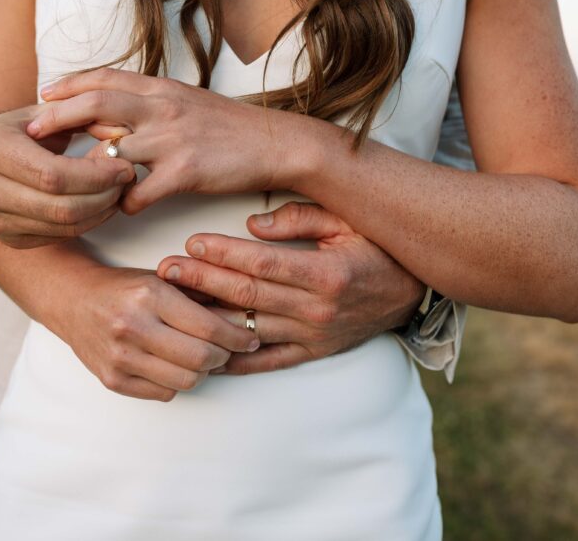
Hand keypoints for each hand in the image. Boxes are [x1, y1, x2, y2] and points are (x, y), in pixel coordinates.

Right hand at [0, 105, 135, 248]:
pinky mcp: (9, 238)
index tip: (124, 165)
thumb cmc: (15, 132)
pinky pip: (60, 236)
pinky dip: (88, 222)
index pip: (53, 174)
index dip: (96, 175)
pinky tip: (100, 204)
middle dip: (105, 195)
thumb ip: (80, 116)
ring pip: (65, 227)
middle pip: (61, 207)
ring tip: (119, 190)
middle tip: (128, 179)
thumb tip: (121, 133)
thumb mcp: (40, 113)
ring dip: (102, 211)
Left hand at [30, 68, 312, 213]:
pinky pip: (139, 192)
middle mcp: (161, 108)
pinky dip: (122, 204)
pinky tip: (118, 210)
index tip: (42, 96)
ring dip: (85, 173)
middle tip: (28, 132)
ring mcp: (172, 139)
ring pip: (110, 154)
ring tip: (66, 187)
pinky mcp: (185, 171)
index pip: (103, 79)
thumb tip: (110, 113)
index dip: (68, 86)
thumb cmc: (228, 127)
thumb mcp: (185, 101)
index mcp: (160, 89)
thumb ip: (149, 102)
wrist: (274, 143)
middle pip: (94, 106)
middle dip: (56, 119)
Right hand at [48, 265, 262, 400]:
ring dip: (202, 372)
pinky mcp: (113, 381)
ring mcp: (120, 358)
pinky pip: (163, 393)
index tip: (250, 337)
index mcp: (150, 296)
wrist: (73, 300)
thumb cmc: (124, 288)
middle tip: (229, 349)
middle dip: (224, 356)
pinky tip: (174, 365)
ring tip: (202, 357)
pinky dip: (176, 382)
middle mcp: (133, 327)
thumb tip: (244, 314)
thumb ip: (201, 294)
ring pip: (185, 382)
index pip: (209, 328)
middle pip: (201, 359)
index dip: (238, 337)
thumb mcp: (163, 278)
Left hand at [156, 202, 424, 374]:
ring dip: (207, 316)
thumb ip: (301, 217)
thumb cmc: (377, 248)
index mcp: (326, 274)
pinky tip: (201, 351)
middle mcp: (317, 309)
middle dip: (202, 281)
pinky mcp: (312, 353)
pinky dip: (233, 359)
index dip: (223, 254)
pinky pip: (266, 361)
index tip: (191, 243)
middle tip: (165, 270)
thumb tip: (254, 224)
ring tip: (171, 304)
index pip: (262, 264)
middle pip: (247, 295)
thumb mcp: (347, 220)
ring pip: (250, 328)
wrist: (413, 294)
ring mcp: (313, 336)